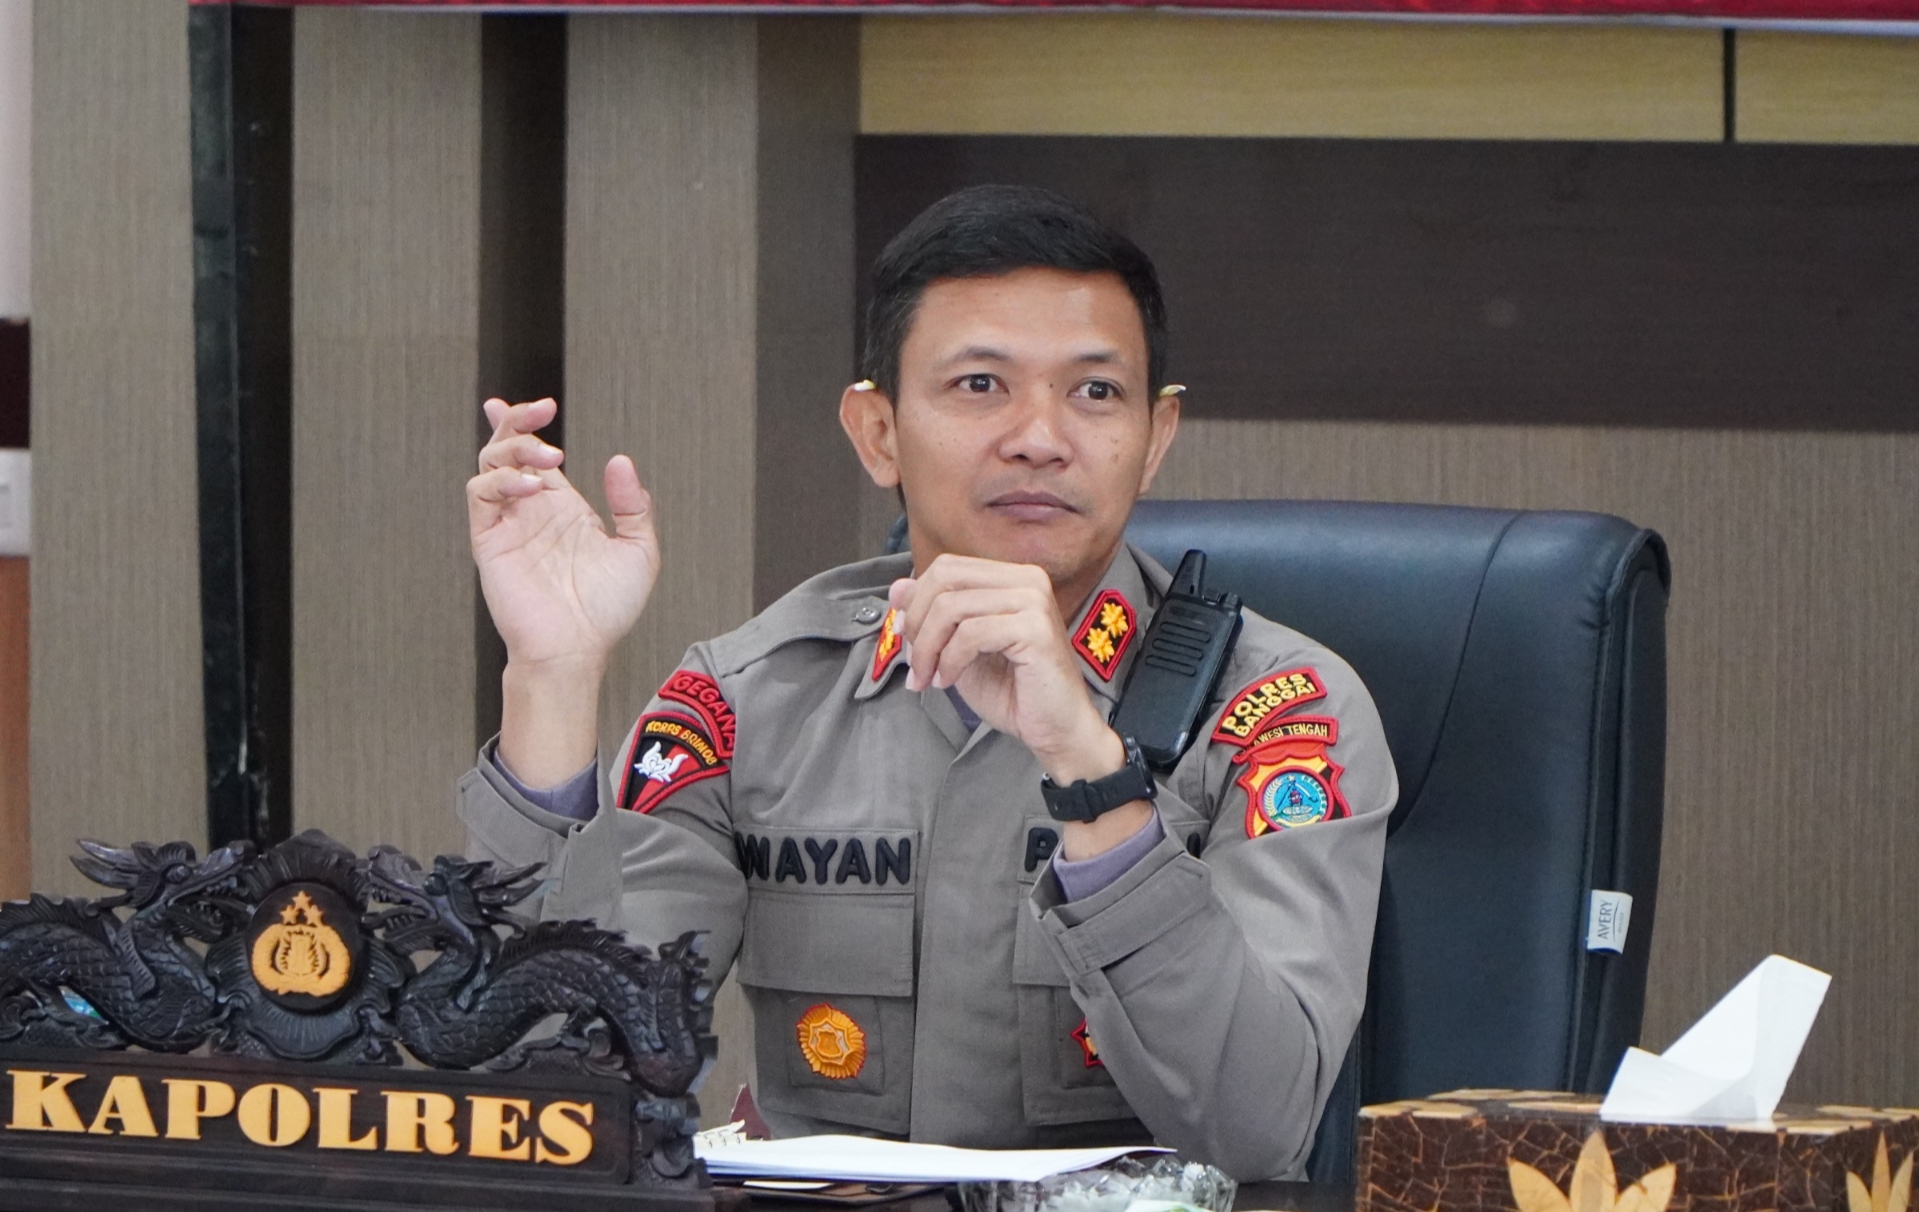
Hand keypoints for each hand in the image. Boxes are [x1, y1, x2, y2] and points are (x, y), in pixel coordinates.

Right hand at [467, 397, 659, 673]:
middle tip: (541, 410)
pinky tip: (531, 487)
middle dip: (518, 422)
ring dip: (514, 447)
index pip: (537, 457)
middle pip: (508, 449)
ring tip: (548, 456)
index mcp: (562, 509)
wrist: (577, 648)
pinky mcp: (489, 540)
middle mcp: (532, 511)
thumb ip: (633, 506)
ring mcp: (509, 524)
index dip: (527, 426)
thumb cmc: (607, 611)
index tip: (539, 405)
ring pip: (490, 464)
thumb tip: (620, 461)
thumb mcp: (639, 551)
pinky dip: (501, 480)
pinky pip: (481, 496)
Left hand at [889, 555, 1119, 783]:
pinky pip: (971, 634)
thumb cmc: (1014, 691)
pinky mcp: (1035, 629)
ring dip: (929, 648)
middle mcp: (1027, 579)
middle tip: (916, 662)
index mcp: (1012, 577)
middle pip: (945, 578)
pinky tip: (950, 681)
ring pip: (952, 607)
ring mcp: (1034, 601)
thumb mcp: (958, 648)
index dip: (916, 600)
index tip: (904, 637)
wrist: (1057, 729)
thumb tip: (896, 588)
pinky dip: (950, 660)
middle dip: (918, 622)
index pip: (947, 567)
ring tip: (931, 678)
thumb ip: (932, 617)